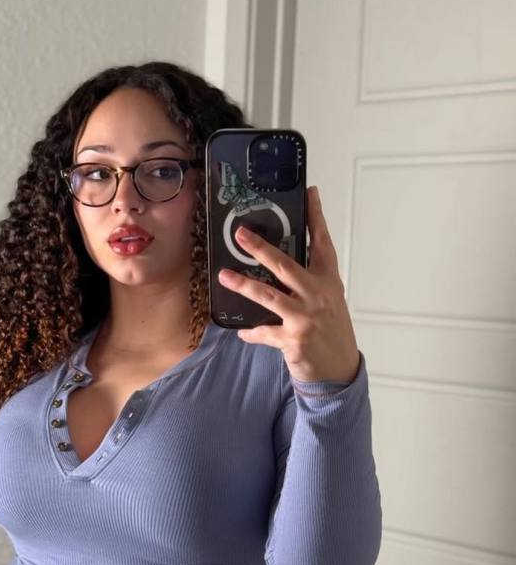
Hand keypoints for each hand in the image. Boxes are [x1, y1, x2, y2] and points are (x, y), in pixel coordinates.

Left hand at [218, 185, 359, 382]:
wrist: (339, 370)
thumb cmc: (331, 332)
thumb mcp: (328, 300)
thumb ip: (310, 281)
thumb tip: (282, 264)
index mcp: (328, 282)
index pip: (322, 244)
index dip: (316, 217)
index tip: (310, 194)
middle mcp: (318, 296)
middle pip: (286, 266)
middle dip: (261, 248)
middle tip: (241, 234)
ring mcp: (305, 318)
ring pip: (269, 296)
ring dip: (244, 285)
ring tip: (224, 276)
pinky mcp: (293, 339)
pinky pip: (265, 332)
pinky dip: (252, 332)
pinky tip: (242, 331)